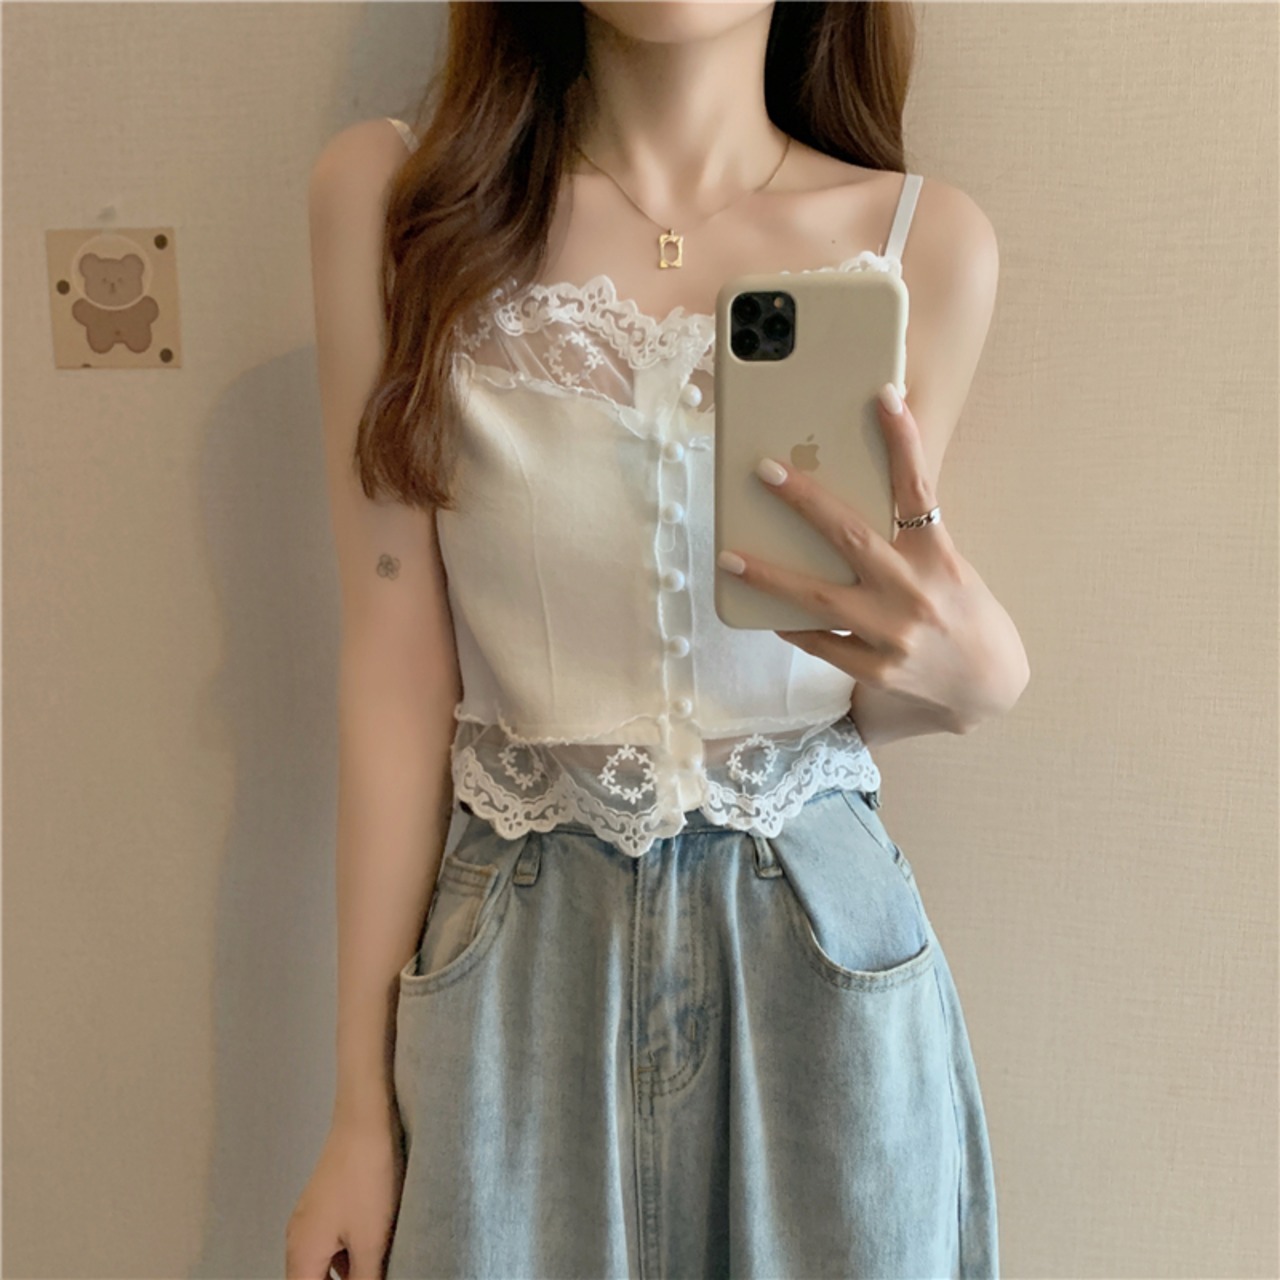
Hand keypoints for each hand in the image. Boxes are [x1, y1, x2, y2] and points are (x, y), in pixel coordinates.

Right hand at [286, 1111, 402, 1279]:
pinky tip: (378, 1247)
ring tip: (378, 1263)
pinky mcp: (327, 1202)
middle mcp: (298, 1238)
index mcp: (302, 1254)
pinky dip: (351, 1253)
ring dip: (347, 1273)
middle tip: (371, 1275)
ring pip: (324, 1264)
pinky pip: (333, 1242)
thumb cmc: (366, 1174)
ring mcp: (311, 1218)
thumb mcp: (371, 1241)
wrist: (366, 1119)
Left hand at [715, 383, 1025, 733]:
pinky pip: (821, 643)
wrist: (991, 686)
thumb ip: (910, 541)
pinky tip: (766, 612)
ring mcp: (893, 635)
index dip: (903, 441)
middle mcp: (914, 593)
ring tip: (729, 557)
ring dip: (769, 576)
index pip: (919, 490)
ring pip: (819, 599)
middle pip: (851, 537)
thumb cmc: (966, 615)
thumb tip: (848, 507)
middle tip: (765, 470)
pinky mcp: (877, 670)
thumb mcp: (949, 568)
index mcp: (938, 559)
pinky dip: (793, 625)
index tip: (883, 397)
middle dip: (804, 501)